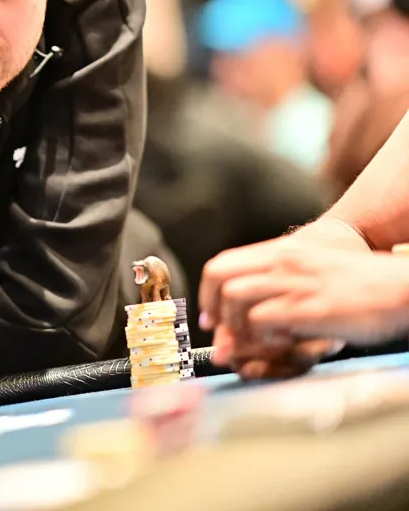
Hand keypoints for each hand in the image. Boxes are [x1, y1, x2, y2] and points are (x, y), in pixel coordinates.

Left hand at [200, 217, 371, 332]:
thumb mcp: (311, 272)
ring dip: (235, 324)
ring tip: (254, 340)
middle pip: (219, 278)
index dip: (207, 294)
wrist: (400, 287)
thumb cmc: (358, 284)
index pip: (220, 265)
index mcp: (280, 253)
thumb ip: (279, 283)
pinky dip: (260, 334)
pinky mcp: (310, 308)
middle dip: (213, 309)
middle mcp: (282, 263)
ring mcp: (295, 284)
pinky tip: (279, 342)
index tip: (210, 318)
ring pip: (235, 297)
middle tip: (223, 335)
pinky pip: (263, 318)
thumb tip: (249, 309)